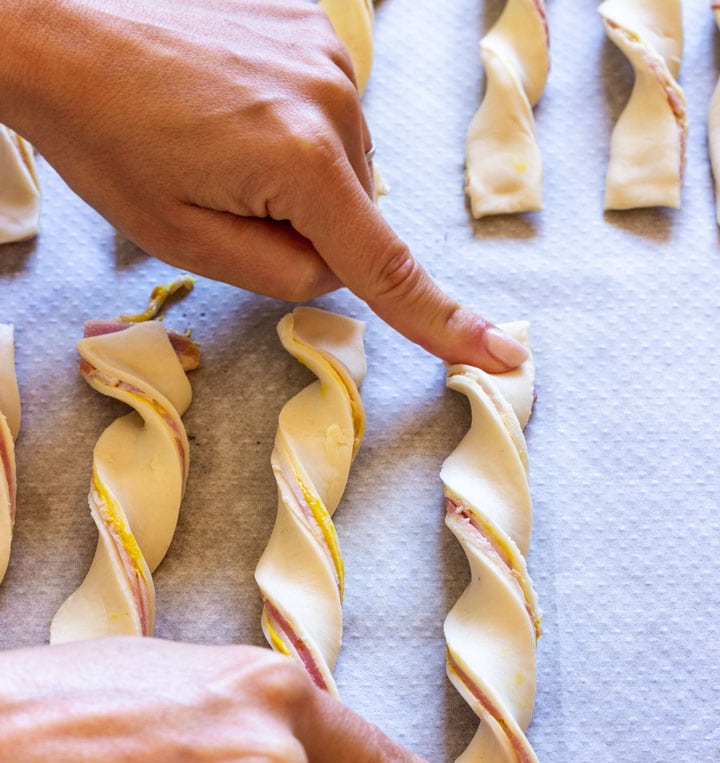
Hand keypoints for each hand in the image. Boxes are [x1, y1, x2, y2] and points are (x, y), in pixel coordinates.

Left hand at [2, 0, 526, 371]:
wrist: (58, 26)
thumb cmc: (106, 140)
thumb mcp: (186, 240)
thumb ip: (282, 273)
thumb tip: (334, 265)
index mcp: (302, 161)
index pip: (386, 267)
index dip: (444, 323)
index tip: (503, 353)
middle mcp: (334, 97)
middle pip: (354, 213)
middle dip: (306, 227)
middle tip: (222, 194)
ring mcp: (328, 51)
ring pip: (342, 164)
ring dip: (297, 176)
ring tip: (218, 142)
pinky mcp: (314, 25)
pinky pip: (327, 113)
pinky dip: (293, 129)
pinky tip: (233, 107)